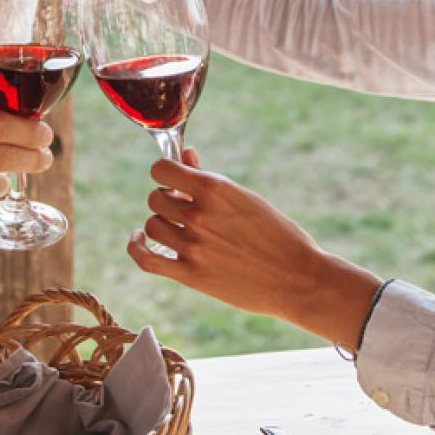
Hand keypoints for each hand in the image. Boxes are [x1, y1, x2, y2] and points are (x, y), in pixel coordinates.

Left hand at [127, 150, 382, 348]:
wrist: (297, 278)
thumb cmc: (279, 234)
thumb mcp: (246, 198)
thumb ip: (209, 179)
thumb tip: (186, 155)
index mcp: (215, 189)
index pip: (161, 170)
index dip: (165, 173)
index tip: (174, 180)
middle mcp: (199, 215)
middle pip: (156, 199)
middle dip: (168, 201)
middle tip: (186, 210)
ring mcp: (193, 246)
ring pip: (152, 226)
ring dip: (162, 224)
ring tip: (180, 229)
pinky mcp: (190, 275)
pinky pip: (146, 259)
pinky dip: (136, 247)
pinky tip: (139, 240)